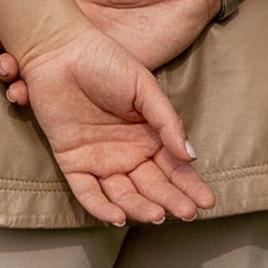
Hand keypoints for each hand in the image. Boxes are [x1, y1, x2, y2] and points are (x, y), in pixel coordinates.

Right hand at [0, 0, 217, 97]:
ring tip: (15, 88)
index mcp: (71, 4)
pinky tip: (42, 104)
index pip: (30, 19)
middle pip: (35, 51)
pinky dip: (64, 101)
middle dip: (11, 59)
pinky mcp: (120, 74)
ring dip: (29, 83)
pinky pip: (89, 92)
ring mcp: (97, 56)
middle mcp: (79, 33)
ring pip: (54, 76)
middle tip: (1, 63)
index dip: (6, 28)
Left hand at [12, 19, 215, 227]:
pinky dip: (101, 207)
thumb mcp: (145, 88)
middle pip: (152, 185)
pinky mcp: (73, 161)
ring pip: (123, 194)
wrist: (61, 50)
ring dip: (140, 207)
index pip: (173, 167)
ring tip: (157, 215)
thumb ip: (167, 122)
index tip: (206, 202)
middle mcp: (127, 152)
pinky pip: (87, 192)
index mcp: (148, 135)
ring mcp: (100, 159)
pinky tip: (119, 217)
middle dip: (171, 200)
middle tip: (187, 213)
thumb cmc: (105, 61)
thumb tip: (191, 156)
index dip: (189, 185)